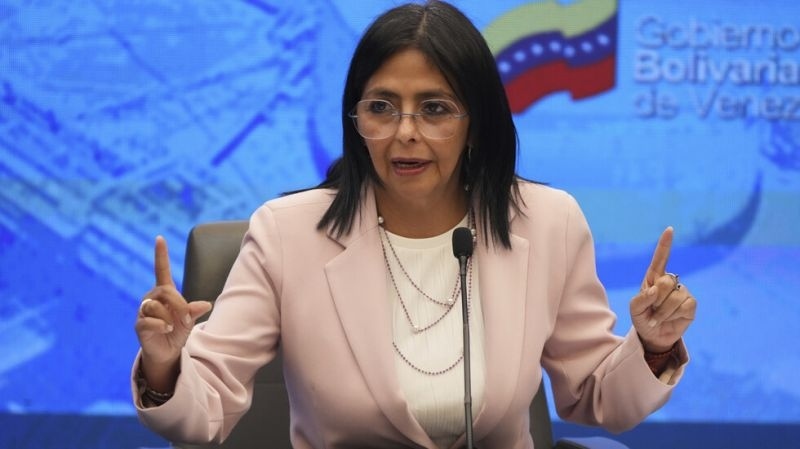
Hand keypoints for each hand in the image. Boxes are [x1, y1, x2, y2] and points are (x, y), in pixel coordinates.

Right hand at [134, 236, 211, 387]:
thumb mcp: (189, 320)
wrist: (167, 352)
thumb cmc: (177, 332)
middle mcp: (151, 298)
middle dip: (178, 304)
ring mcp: (143, 311)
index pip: (161, 269)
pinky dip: (161, 326)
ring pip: (155, 306)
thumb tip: (206, 305)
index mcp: (164, 292)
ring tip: (172, 327)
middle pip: (164, 291)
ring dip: (170, 318)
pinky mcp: (139, 324)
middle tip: (186, 319)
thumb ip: (194, 311)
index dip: (160, 254)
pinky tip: (166, 330)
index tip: (159, 238)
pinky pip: (148, 320)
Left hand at [629, 227, 696, 352]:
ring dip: (663, 312)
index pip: (660, 259)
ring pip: (675, 296)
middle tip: (652, 310)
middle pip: (666, 281)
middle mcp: (669, 282)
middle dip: (656, 300)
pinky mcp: (691, 304)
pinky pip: (685, 305)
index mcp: (653, 278)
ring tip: (658, 318)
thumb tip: (655, 290)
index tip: (669, 229)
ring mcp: (682, 292)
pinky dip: (674, 315)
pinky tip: (671, 319)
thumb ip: (641, 299)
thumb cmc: (642, 319)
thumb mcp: (635, 310)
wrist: (653, 336)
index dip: (665, 245)